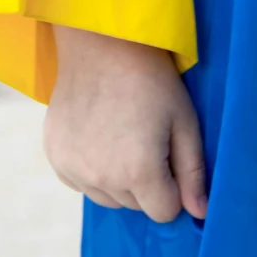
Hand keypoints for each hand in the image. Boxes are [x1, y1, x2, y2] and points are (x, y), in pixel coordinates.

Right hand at [43, 27, 207, 223]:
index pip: (164, 212)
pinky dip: (92, 169)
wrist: (101, 43)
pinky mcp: (55, 158)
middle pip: (136, 206)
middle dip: (147, 182)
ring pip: (108, 197)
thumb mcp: (184, 120)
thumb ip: (193, 172)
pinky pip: (82, 183)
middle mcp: (102, 179)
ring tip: (123, 134)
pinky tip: (98, 135)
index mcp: (139, 171)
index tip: (170, 154)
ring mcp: (74, 170)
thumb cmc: (150, 79)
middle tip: (147, 136)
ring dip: (118, 179)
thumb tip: (201, 213)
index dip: (174, 186)